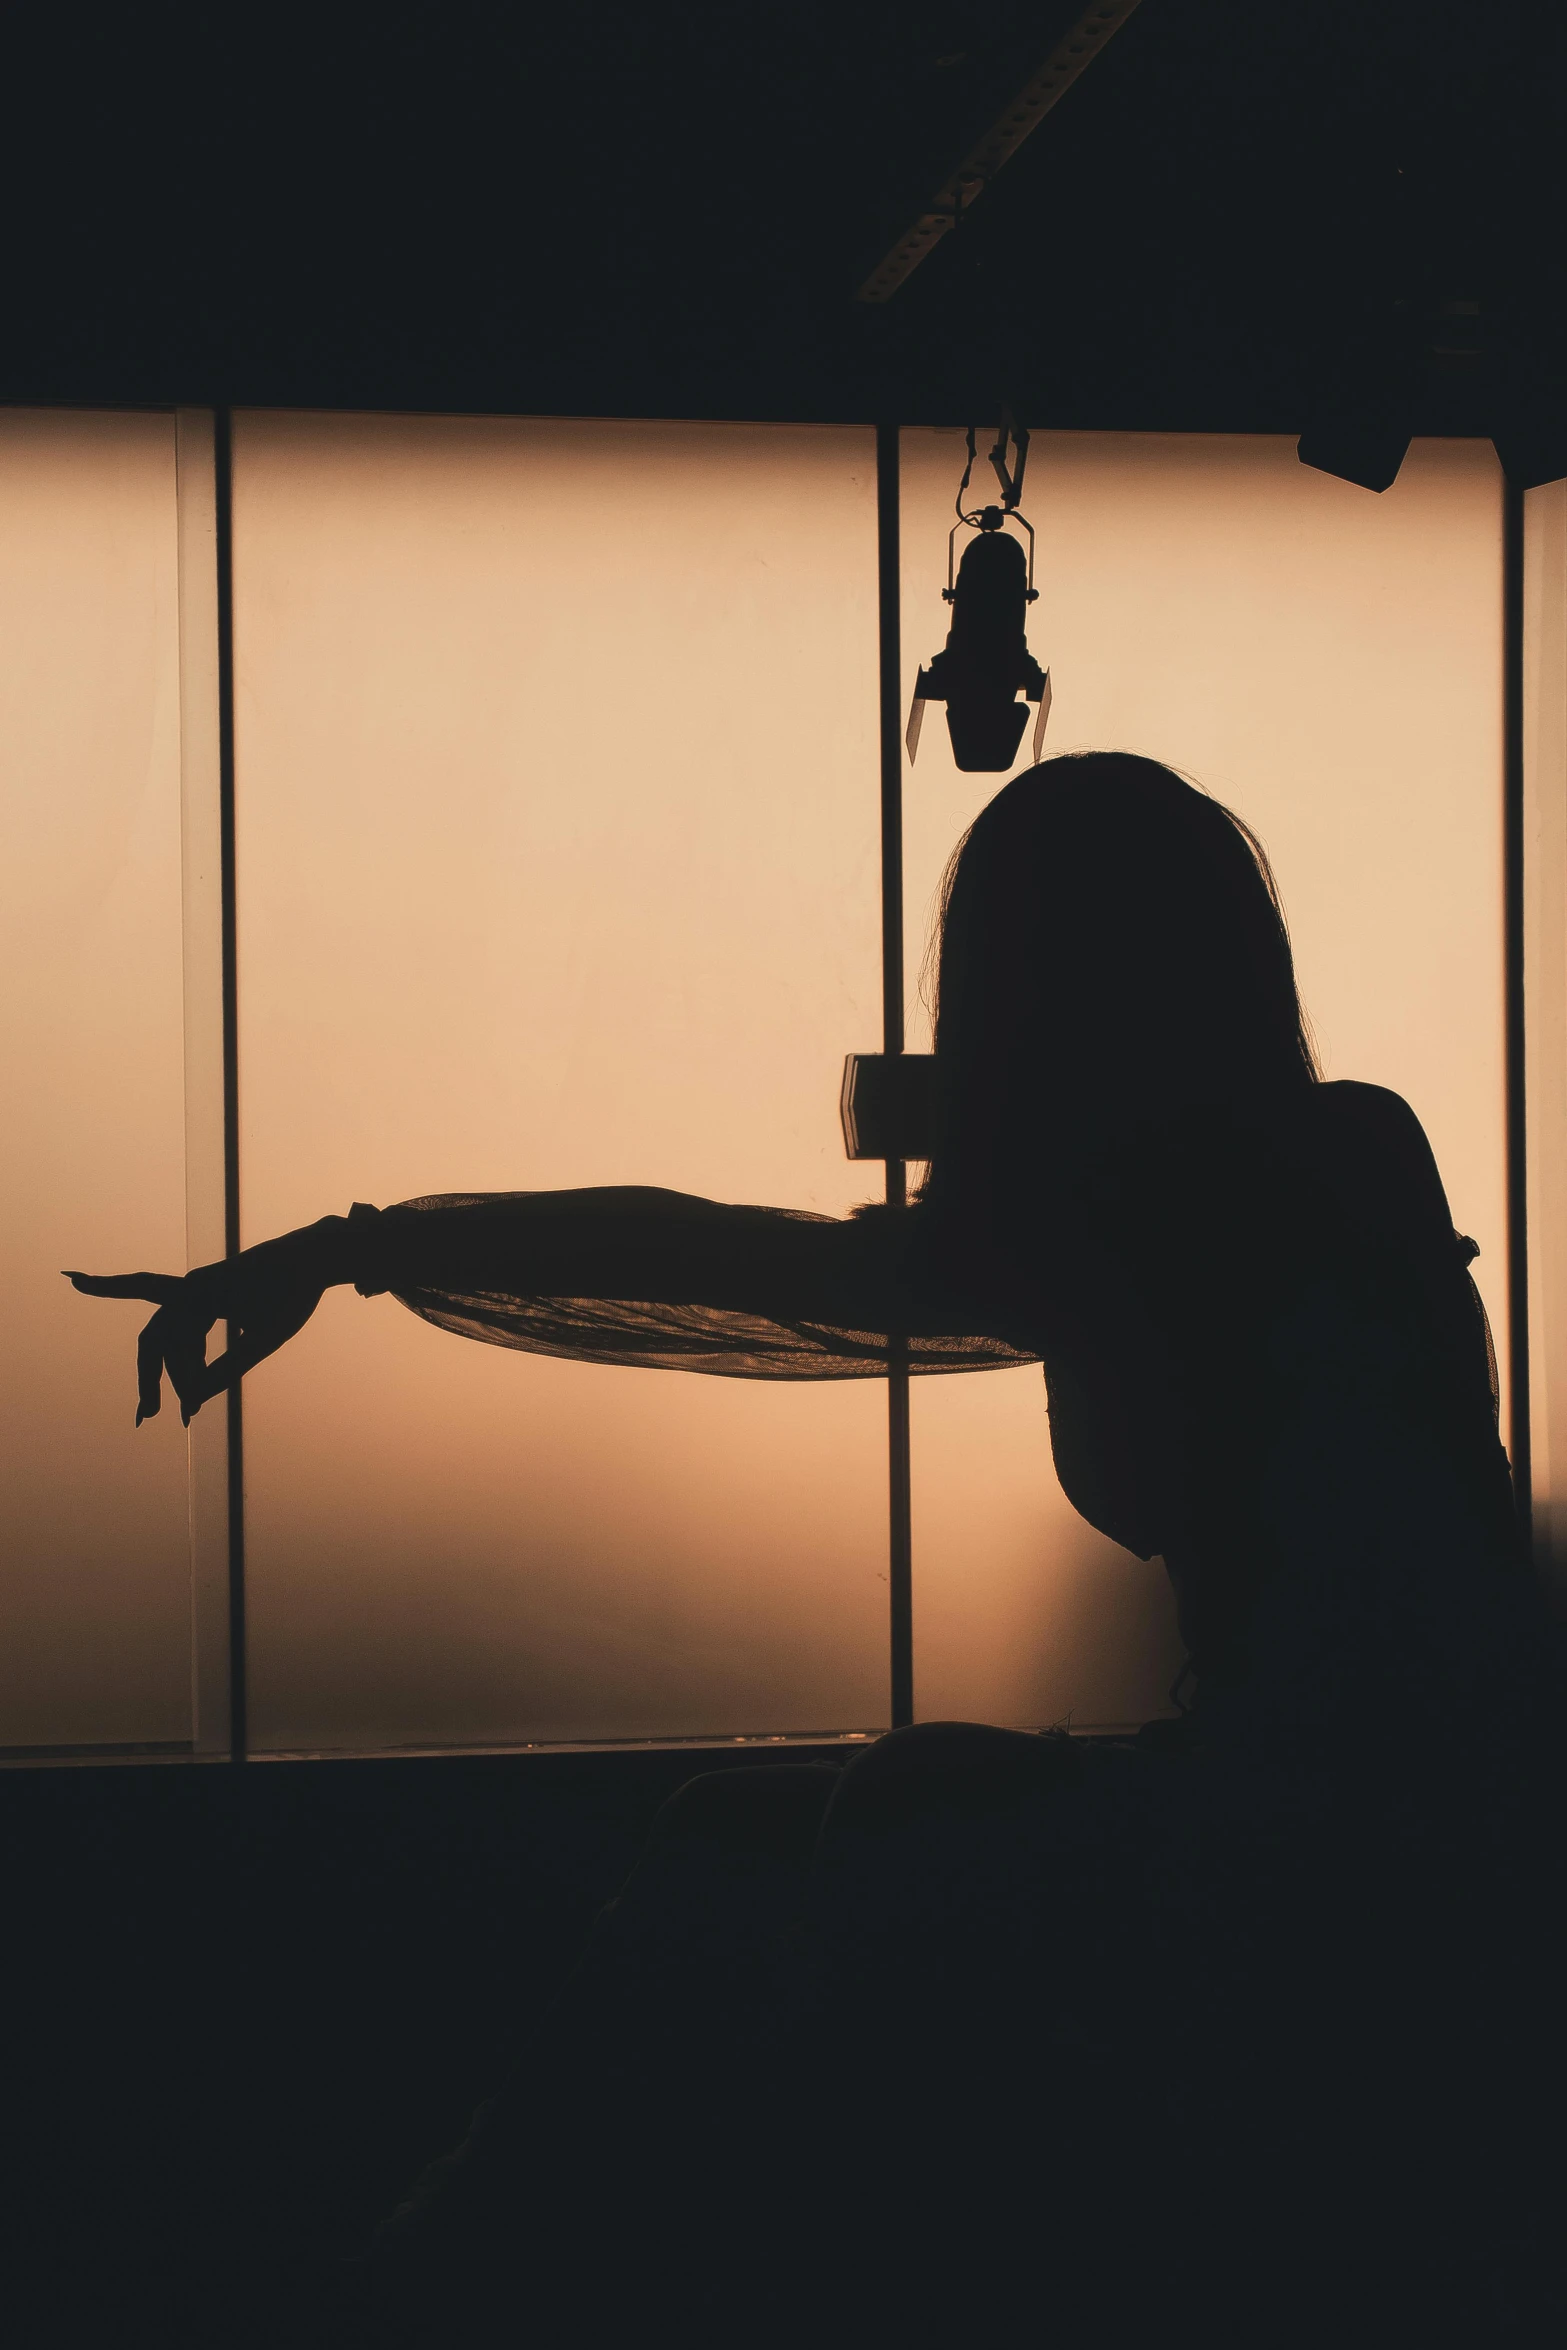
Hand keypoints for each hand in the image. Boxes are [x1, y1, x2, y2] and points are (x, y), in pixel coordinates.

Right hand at [64, 1219, 347, 1424]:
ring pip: (171, 1339)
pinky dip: (188, 1362)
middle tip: (146, 1417)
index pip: (148, 1308)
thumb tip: (198, 1398)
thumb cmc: (294, 1292)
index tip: (87, 1305)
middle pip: (156, 1339)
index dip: (118, 1314)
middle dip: (150, 1378)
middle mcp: (192, 1289)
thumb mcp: (269, 1336)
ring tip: (180, 1415)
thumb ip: (233, 1365)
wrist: (315, 1256)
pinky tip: (193, 1391)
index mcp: (201, 1291)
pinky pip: (187, 1333)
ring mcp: (199, 1294)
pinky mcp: (210, 1300)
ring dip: (173, 1375)